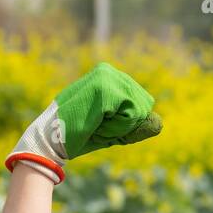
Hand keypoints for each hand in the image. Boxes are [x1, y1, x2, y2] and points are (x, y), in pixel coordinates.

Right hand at [5, 62, 162, 183]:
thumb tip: (160, 123)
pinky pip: (133, 115)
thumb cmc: (79, 135)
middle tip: (98, 124)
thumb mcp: (114, 130)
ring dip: (122, 126)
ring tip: (97, 123)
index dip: (128, 122)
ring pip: (140, 110)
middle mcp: (108, 71)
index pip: (142, 102)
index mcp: (108, 76)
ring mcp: (106, 77)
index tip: (101, 122)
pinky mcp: (106, 88)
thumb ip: (137, 125)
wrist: (51, 140)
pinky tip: (98, 124)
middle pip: (145, 105)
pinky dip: (119, 127)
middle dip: (127, 123)